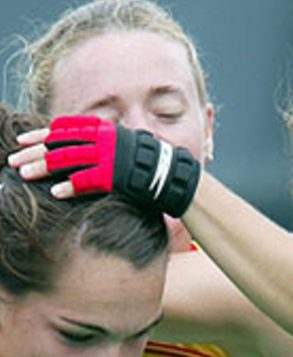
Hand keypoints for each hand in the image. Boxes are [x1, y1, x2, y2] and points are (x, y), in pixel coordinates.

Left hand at [10, 116, 200, 216]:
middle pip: (62, 142)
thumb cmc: (150, 165)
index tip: (23, 140)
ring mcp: (111, 157)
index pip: (67, 127)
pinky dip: (71, 185)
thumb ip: (104, 145)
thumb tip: (83, 146)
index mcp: (107, 130)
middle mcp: (106, 140)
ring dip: (44, 166)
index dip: (43, 133)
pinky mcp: (117, 176)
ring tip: (24, 175)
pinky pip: (88, 180)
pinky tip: (55, 193)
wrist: (176, 175)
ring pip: (69, 158)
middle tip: (13, 160)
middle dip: (34, 151)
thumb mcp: (126, 146)